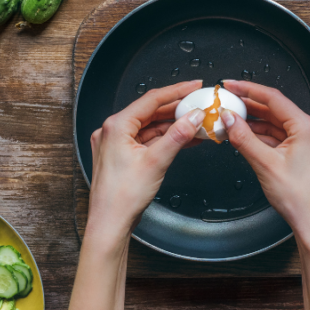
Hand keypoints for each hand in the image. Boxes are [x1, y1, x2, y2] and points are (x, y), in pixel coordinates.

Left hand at [86, 80, 204, 238]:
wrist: (110, 223)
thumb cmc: (122, 197)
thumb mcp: (156, 161)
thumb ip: (178, 135)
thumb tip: (193, 117)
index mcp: (116, 126)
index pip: (152, 99)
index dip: (177, 91)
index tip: (194, 86)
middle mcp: (113, 131)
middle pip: (151, 112)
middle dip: (177, 110)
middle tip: (199, 105)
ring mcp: (117, 144)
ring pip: (151, 127)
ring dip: (173, 126)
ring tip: (197, 123)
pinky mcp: (123, 156)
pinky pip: (148, 140)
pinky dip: (166, 139)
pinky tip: (184, 139)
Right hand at [222, 81, 309, 309]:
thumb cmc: (300, 199)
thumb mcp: (264, 164)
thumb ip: (243, 137)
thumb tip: (229, 119)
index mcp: (308, 128)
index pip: (273, 98)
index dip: (248, 90)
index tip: (231, 85)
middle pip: (276, 110)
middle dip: (250, 106)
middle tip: (228, 101)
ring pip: (278, 123)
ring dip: (256, 122)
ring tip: (233, 119)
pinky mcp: (308, 152)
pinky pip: (283, 136)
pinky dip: (265, 135)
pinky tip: (247, 135)